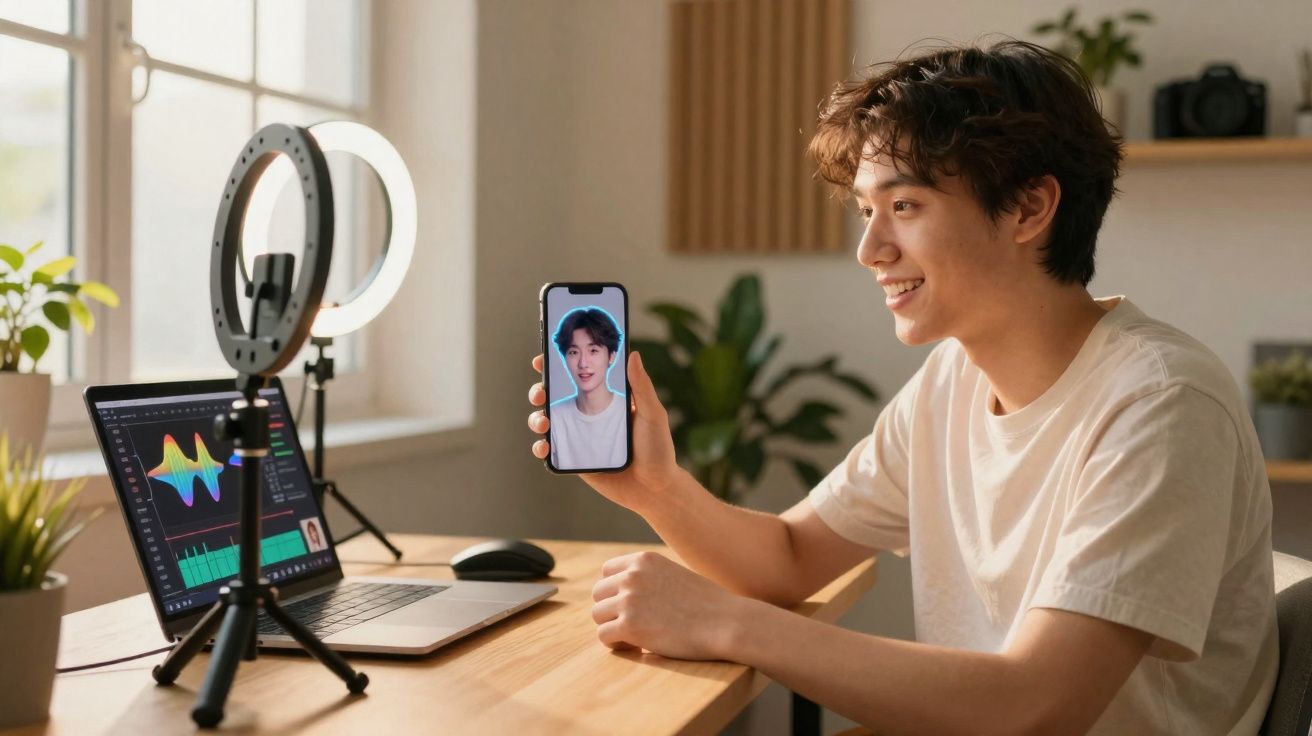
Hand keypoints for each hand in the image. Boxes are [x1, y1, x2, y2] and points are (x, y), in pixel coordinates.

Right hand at [527, 351, 680, 513]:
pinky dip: (541, 448)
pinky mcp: (575, 460)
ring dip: (536, 419)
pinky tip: (543, 447)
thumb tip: (633, 354)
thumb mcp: (651, 413)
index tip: (542, 360)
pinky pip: (552, 452)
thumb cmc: (658, 449)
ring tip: (543, 423)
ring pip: (547, 423)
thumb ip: (641, 386)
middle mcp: (589, 417)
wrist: (654, 489)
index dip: (557, 368)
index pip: (578, 379)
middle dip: (540, 391)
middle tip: (540, 393)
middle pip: (555, 399)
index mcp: (605, 402)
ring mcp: (580, 439)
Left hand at [591, 550, 747, 660]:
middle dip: (612, 611)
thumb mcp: (673, 575)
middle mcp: (632, 575)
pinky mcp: (630, 625)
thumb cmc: (706, 604)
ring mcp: (629, 600)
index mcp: (643, 560)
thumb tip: (620, 594)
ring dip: (613, 628)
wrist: (726, 623)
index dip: (615, 591)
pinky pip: (604, 636)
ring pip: (598, 615)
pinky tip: (638, 646)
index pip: (607, 572)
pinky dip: (617, 644)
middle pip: (598, 594)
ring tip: (637, 637)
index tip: (631, 606)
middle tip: (634, 625)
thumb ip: (647, 578)